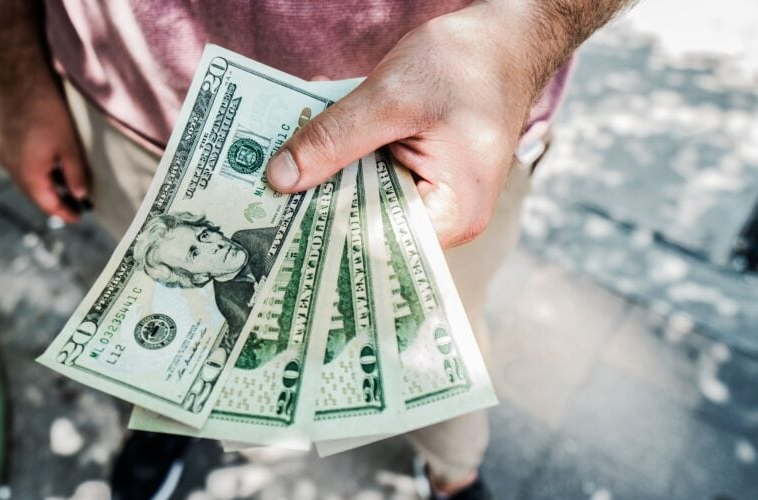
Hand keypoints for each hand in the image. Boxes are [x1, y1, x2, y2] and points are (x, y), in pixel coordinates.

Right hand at [0, 81, 88, 222]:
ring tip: (67, 186)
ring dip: (46, 185)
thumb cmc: (46, 110)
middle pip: (35, 193)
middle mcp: (10, 168)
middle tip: (75, 206)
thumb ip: (76, 174)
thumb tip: (81, 196)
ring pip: (27, 178)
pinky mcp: (3, 139)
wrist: (17, 76)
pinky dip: (37, 170)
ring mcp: (3, 153)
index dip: (64, 214)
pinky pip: (21, 164)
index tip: (78, 219)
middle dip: (56, 201)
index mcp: (27, 175)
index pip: (47, 205)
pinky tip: (51, 163)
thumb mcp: (69, 145)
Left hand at [266, 3, 545, 247]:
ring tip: (277, 172)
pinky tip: (309, 148)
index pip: (374, 244)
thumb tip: (280, 179)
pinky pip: (372, 180)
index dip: (323, 233)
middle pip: (366, 227)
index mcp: (452, 217)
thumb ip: (334, 138)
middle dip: (318, 205)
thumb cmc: (466, 64)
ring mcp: (434, 201)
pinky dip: (344, 162)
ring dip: (327, 181)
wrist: (504, 38)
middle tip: (260, 197)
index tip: (272, 224)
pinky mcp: (420, 178)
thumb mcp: (392, 97)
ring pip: (364, 202)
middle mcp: (445, 221)